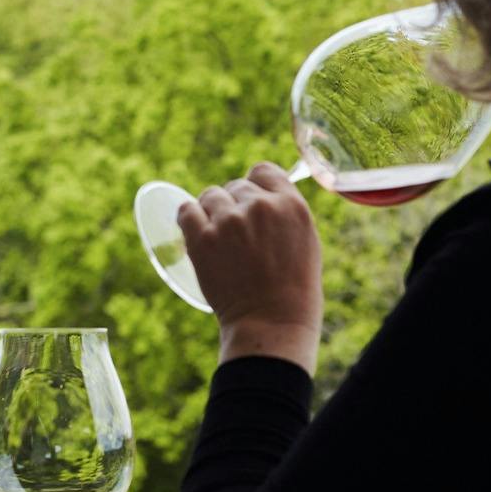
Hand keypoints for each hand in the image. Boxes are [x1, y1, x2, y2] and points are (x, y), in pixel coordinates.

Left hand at [176, 161, 322, 372]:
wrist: (271, 320)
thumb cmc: (292, 287)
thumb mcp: (304, 240)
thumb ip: (283, 211)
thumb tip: (259, 192)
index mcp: (291, 204)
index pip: (263, 171)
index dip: (254, 184)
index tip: (249, 201)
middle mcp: (260, 206)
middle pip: (235, 186)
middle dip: (233, 205)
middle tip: (236, 235)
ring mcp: (230, 221)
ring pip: (210, 196)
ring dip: (210, 212)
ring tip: (218, 239)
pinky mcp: (203, 238)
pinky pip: (186, 211)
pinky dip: (188, 219)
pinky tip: (195, 233)